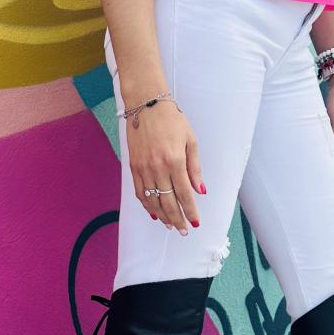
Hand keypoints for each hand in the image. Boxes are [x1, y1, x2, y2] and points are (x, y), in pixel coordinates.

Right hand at [123, 98, 204, 235]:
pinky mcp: (133, 166)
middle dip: (177, 219)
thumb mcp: (191, 141)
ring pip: (152, 201)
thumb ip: (195, 168)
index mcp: (175, 160)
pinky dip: (146, 205)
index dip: (190, 211)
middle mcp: (158, 167)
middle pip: (168, 202)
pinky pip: (140, 192)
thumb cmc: (172, 120)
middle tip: (184, 230)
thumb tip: (200, 190)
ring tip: (170, 225)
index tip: (195, 222)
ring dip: (162, 216)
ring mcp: (143, 168)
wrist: (146, 104)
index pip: (184, 194)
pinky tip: (154, 212)